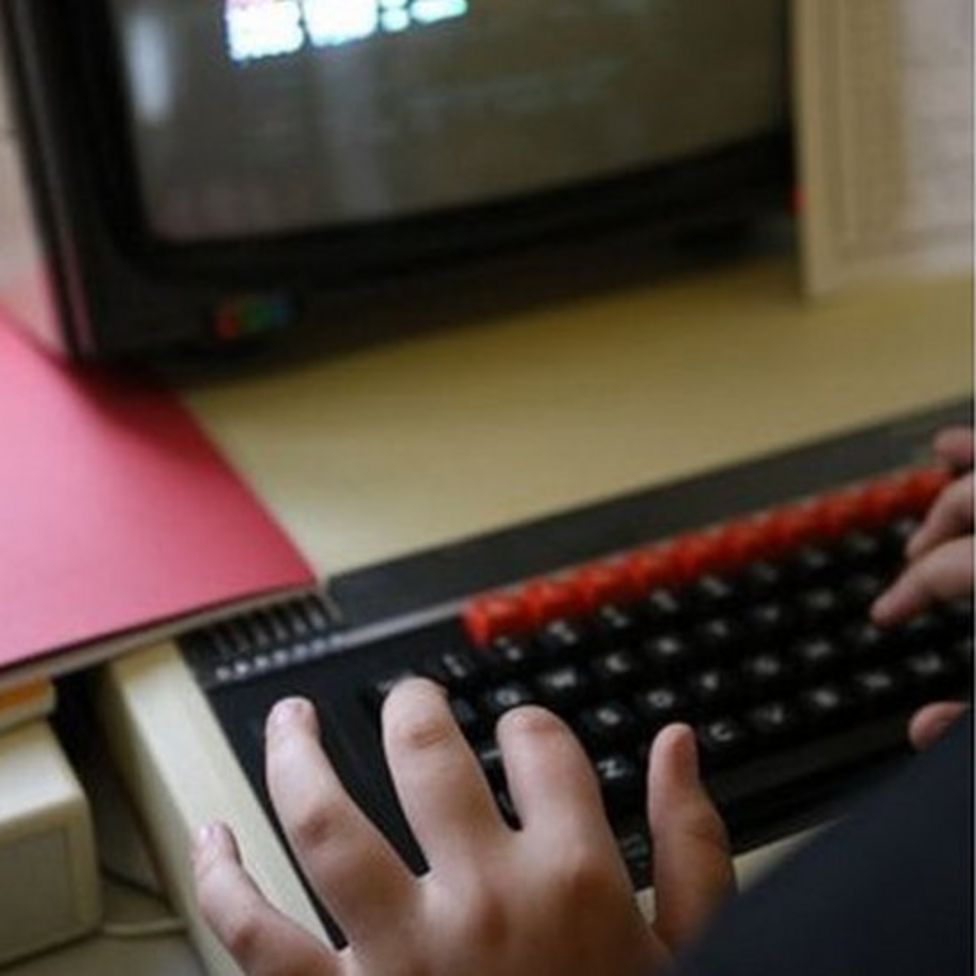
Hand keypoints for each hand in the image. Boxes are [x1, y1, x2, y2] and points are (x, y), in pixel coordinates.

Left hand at [193, 680, 734, 975]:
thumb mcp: (688, 952)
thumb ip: (691, 843)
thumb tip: (678, 744)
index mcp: (571, 880)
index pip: (539, 745)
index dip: (529, 725)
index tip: (521, 734)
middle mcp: (481, 901)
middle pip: (425, 755)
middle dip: (413, 708)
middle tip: (411, 701)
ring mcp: (400, 955)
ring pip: (323, 822)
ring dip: (294, 757)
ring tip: (290, 719)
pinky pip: (255, 939)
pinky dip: (220, 883)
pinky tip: (211, 839)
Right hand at [872, 427, 972, 749]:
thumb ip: (971, 721)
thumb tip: (921, 728)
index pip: (945, 569)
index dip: (906, 593)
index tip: (886, 614)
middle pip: (969, 502)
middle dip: (931, 529)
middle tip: (912, 559)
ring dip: (967, 467)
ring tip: (943, 455)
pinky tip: (961, 444)